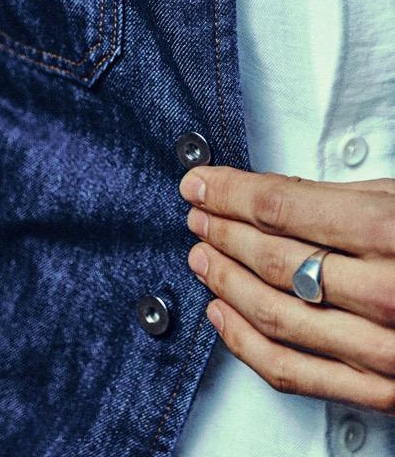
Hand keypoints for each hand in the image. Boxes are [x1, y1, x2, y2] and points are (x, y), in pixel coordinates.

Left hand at [179, 166, 394, 414]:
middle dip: (221, 231)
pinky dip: (244, 343)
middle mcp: (386, 293)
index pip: (280, 209)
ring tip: (201, 256)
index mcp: (389, 232)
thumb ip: (330, 197)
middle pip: (271, 259)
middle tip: (196, 213)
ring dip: (224, 283)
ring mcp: (384, 349)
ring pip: (274, 316)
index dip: (228, 192)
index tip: (200, 182)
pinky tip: (220, 314)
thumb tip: (256, 192)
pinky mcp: (381, 390)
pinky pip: (293, 372)